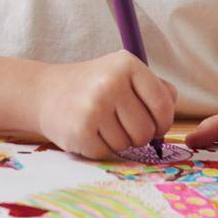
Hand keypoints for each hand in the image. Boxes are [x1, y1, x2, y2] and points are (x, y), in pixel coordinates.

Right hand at [34, 51, 176, 159]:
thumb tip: (171, 107)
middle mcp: (110, 82)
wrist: (46, 93)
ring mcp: (94, 106)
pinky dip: (100, 148)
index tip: (155, 125)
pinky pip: (107, 153)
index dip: (164, 122)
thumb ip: (156, 88)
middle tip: (119, 124)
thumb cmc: (94, 86)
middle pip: (147, 131)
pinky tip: (88, 131)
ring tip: (101, 125)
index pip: (164, 105)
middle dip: (138, 135)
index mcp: (127, 64)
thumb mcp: (124, 74)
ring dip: (118, 142)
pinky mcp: (80, 130)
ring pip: (128, 145)